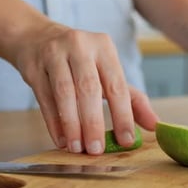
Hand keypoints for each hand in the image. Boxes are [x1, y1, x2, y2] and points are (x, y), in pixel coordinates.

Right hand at [12, 23, 158, 154]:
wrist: (36, 37)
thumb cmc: (80, 59)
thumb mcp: (107, 70)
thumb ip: (132, 98)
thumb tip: (154, 125)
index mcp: (104, 47)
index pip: (117, 84)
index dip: (123, 114)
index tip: (126, 140)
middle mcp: (80, 46)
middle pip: (89, 88)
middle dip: (93, 122)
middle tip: (96, 150)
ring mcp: (54, 54)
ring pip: (64, 93)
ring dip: (72, 124)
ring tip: (78, 148)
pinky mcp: (32, 66)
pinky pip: (44, 98)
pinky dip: (53, 122)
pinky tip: (61, 140)